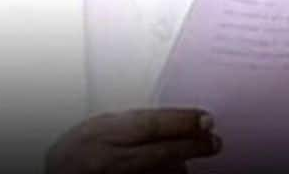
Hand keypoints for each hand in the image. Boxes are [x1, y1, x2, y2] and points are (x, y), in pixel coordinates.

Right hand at [45, 108, 220, 173]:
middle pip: (160, 152)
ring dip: (180, 165)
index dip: (180, 122)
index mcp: (101, 135)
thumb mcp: (96, 127)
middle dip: (192, 145)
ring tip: (192, 153)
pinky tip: (176, 171)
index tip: (204, 119)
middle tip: (214, 140)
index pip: (148, 125)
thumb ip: (127, 125)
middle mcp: (109, 161)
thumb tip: (167, 124)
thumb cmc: (74, 154)